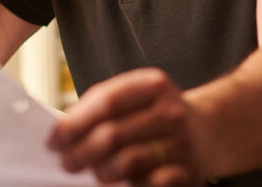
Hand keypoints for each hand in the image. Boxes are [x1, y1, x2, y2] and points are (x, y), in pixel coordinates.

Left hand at [47, 68, 208, 186]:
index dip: (74, 123)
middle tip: (66, 163)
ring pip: (128, 161)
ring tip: (91, 173)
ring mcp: (183, 142)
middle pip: (112, 134)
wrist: (207, 132)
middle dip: (80, 152)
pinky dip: (131, 185)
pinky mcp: (189, 172)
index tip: (53, 140)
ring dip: (101, 171)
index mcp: (153, 85)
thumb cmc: (154, 114)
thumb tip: (61, 133)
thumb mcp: (134, 97)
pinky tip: (120, 183)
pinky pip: (151, 183)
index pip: (105, 103)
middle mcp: (171, 111)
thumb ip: (100, 107)